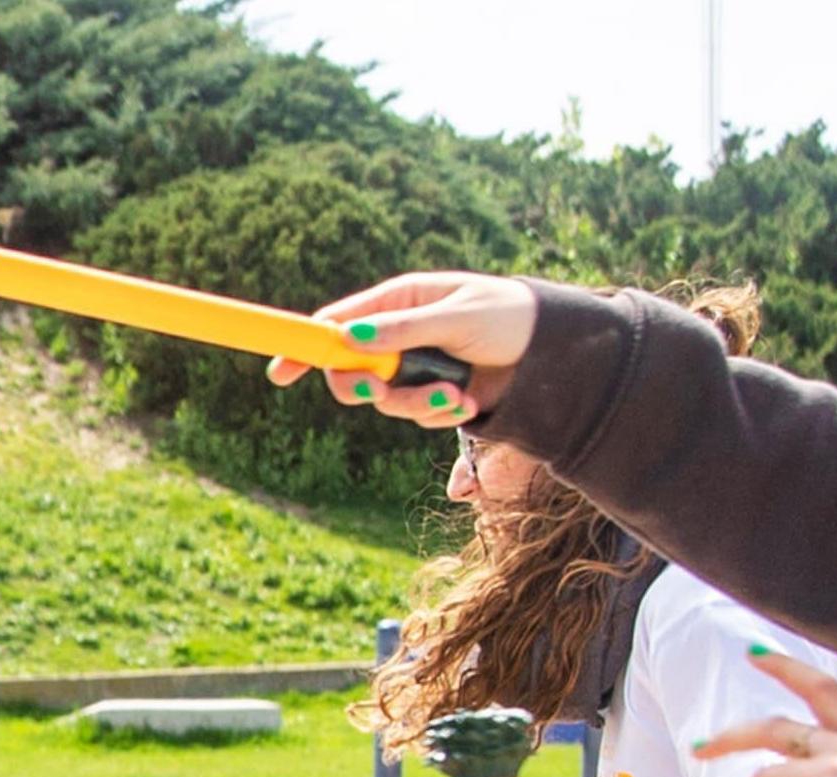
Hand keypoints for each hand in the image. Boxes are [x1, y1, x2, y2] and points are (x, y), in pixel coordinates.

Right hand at [266, 271, 542, 429]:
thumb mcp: (456, 318)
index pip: (337, 322)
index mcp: (399, 300)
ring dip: (417, 404)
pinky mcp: (434, 395)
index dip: (305, 347)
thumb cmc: (510, 316)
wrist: (555, 352)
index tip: (280, 372)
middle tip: (378, 390)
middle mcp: (399, 335)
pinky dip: (440, 413)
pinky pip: (417, 415)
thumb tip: (350, 336)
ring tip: (456, 395)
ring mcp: (415, 368)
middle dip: (364, 386)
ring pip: (385, 401)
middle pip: (351, 371)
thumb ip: (403, 330)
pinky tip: (468, 401)